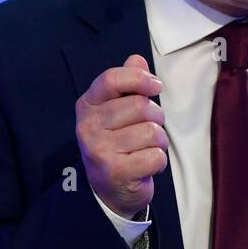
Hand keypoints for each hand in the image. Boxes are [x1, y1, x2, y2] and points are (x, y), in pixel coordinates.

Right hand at [76, 54, 168, 219]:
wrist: (107, 189)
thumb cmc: (117, 142)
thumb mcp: (116, 110)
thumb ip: (127, 84)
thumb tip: (136, 59)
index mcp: (87, 105)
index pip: (112, 79)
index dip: (140, 78)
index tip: (156, 86)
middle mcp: (88, 127)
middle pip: (140, 106)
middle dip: (157, 117)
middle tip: (150, 128)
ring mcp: (100, 150)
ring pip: (152, 132)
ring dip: (160, 141)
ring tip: (147, 149)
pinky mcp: (116, 172)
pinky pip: (156, 156)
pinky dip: (159, 161)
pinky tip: (145, 165)